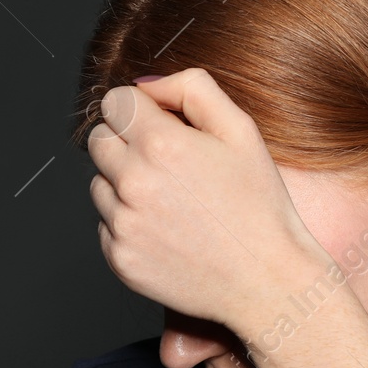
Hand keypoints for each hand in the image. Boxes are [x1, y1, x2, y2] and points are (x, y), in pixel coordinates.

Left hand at [87, 68, 332, 330]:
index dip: (139, 109)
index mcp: (161, 144)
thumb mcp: (242, 130)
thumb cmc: (261, 206)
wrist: (267, 281)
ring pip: (99, 185)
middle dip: (126, 143)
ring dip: (125, 185)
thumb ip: (191, 89)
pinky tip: (169, 231)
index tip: (160, 126)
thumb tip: (146, 86)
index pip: (114, 102)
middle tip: (168, 164)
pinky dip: (130, 225)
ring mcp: (123, 225)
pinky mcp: (120, 259)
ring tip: (173, 202)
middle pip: (99, 140)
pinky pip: (106, 226)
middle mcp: (134, 183)